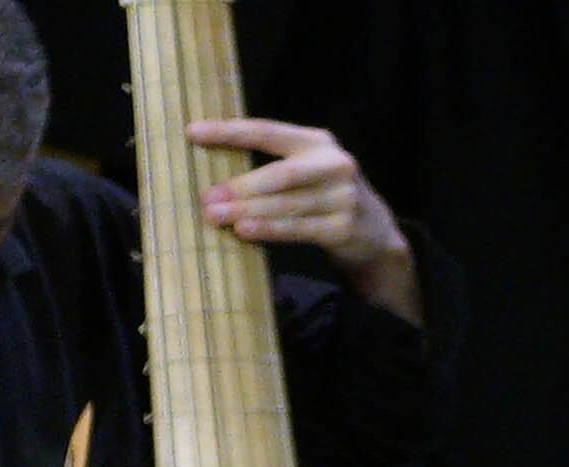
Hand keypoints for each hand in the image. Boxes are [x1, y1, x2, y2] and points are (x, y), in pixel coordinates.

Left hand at [185, 118, 420, 321]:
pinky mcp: (344, 228)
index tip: (192, 132)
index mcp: (318, 142)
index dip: (229, 132)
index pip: (267, 131)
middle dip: (240, 185)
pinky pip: (298, 230)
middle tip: (206, 197)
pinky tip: (245, 231)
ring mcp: (342, 197)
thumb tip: (216, 174)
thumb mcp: (308, 171)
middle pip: (280, 173)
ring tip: (215, 216)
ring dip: (247, 211)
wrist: (376, 234)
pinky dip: (269, 230)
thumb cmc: (326, 199)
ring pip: (287, 203)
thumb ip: (275, 165)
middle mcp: (334, 164)